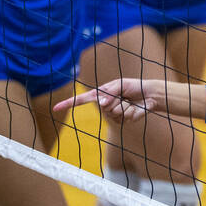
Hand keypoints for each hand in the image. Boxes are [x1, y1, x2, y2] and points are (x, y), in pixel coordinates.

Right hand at [53, 78, 167, 120]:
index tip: (55, 108)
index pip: (81, 100)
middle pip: (103, 107)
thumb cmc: (134, 87)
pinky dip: (131, 111)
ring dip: (125, 106)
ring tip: (129, 102)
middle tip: (124, 96)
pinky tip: (135, 108)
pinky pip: (124, 117)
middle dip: (116, 101)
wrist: (149, 95)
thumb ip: (109, 93)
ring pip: (114, 113)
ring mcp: (113, 114)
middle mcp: (105, 105)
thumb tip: (101, 103)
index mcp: (101, 94)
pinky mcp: (123, 121)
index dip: (68, 104)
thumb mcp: (120, 84)